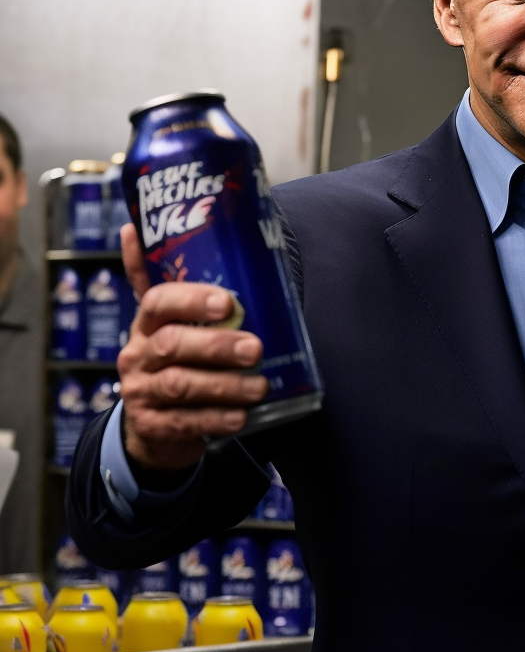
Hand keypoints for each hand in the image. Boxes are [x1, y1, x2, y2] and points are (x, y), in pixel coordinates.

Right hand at [116, 223, 268, 470]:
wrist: (155, 425)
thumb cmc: (174, 361)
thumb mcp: (169, 323)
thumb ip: (165, 282)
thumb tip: (137, 225)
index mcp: (146, 323)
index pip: (157, 302)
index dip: (191, 299)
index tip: (227, 302)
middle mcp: (138, 354)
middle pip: (173, 344)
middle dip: (217, 346)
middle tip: (256, 347)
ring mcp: (141, 392)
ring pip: (180, 385)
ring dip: (224, 386)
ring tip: (259, 386)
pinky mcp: (153, 426)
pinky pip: (184, 422)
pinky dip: (216, 419)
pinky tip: (241, 417)